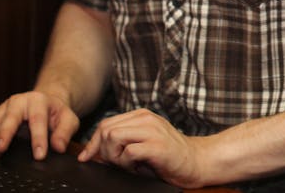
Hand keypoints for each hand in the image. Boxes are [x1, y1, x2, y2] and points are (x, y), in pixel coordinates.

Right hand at [0, 90, 79, 159]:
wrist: (44, 103)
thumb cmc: (55, 113)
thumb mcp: (68, 119)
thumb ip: (65, 132)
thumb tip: (59, 146)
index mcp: (39, 100)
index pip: (38, 119)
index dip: (38, 138)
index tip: (39, 155)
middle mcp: (19, 101)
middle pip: (10, 117)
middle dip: (5, 134)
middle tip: (1, 149)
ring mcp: (5, 107)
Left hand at [77, 108, 204, 187]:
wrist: (197, 161)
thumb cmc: (169, 156)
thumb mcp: (142, 143)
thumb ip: (121, 142)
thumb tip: (91, 152)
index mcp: (141, 116)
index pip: (106, 124)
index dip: (93, 143)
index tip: (87, 157)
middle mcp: (146, 119)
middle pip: (106, 130)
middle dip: (103, 151)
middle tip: (117, 163)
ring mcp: (152, 131)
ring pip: (113, 138)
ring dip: (115, 157)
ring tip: (129, 164)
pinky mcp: (157, 146)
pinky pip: (128, 152)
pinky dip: (127, 164)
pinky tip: (138, 167)